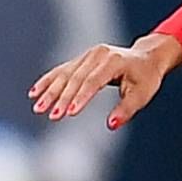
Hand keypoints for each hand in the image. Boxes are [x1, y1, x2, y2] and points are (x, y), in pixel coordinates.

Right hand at [30, 31, 180, 131]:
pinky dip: (48, 81)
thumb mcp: (142, 95)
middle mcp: (98, 55)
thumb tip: (111, 125)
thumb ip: (126, 110)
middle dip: (62, 98)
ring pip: (65, 75)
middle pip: (76, 79)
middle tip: (51, 116)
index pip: (94, 81)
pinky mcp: (81, 59)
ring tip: (38, 108)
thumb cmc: (146, 78)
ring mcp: (88, 55)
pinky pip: (61, 70)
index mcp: (114, 61)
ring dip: (50, 92)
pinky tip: (34, 92)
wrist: (147, 57)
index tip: (70, 113)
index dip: (81, 97)